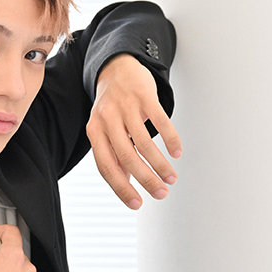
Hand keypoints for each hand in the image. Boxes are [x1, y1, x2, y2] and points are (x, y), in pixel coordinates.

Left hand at [87, 54, 181, 209]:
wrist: (117, 68)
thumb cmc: (112, 105)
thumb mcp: (105, 129)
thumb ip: (113, 155)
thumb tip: (126, 184)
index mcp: (94, 131)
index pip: (106, 167)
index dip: (121, 188)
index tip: (137, 204)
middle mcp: (107, 119)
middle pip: (127, 157)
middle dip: (146, 180)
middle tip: (161, 193)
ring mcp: (125, 106)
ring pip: (144, 142)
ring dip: (160, 164)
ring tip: (171, 177)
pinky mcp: (143, 95)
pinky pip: (160, 120)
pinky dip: (170, 139)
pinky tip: (177, 152)